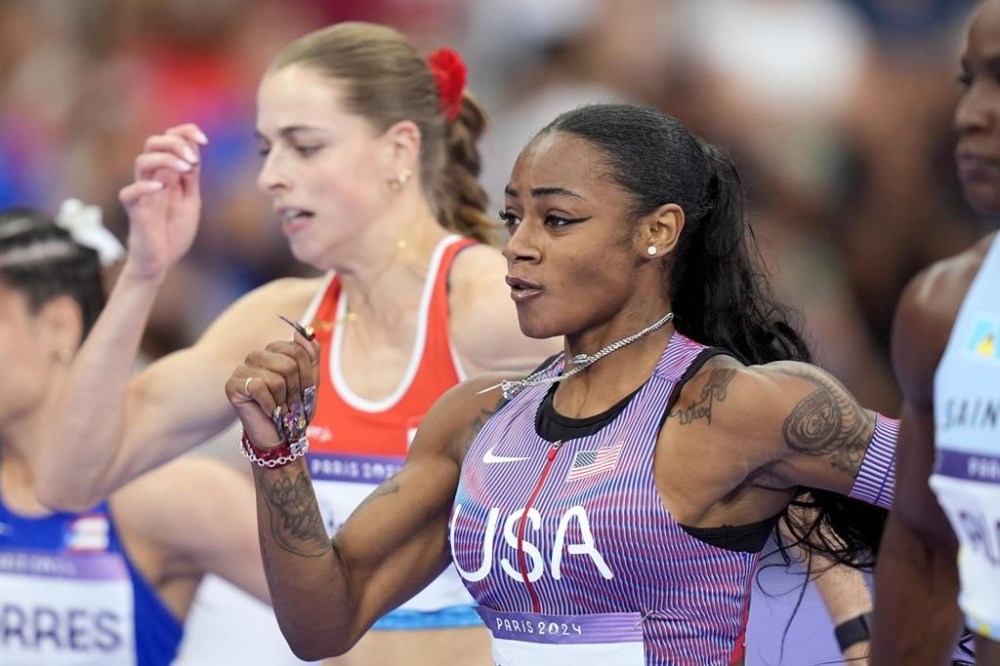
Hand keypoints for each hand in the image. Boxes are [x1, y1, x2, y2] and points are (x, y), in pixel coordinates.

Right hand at [118, 124, 207, 279]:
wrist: (162, 261)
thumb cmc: (174, 231)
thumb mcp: (190, 200)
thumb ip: (191, 178)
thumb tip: (194, 152)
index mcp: (168, 174)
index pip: (169, 140)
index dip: (185, 132)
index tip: (204, 139)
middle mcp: (153, 179)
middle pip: (152, 143)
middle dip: (174, 142)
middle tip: (192, 160)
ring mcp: (143, 193)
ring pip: (142, 162)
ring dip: (165, 159)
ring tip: (185, 169)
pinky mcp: (135, 211)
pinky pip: (130, 193)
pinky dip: (145, 187)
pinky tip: (162, 188)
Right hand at [226, 324, 319, 449]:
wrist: (281, 437)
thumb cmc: (295, 409)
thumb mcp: (310, 379)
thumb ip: (310, 354)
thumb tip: (303, 331)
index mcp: (274, 352)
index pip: (298, 350)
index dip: (306, 375)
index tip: (303, 391)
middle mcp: (256, 356)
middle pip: (289, 363)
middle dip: (296, 389)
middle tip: (291, 404)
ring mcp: (242, 370)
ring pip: (276, 377)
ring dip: (284, 399)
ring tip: (280, 408)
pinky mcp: (232, 385)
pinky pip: (259, 387)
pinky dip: (270, 404)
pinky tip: (268, 411)